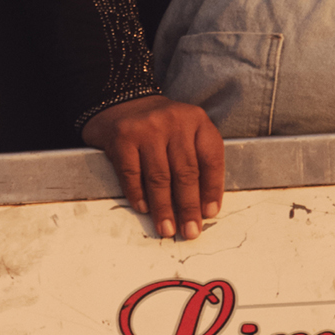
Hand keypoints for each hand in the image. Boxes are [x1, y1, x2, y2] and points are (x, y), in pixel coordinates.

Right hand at [82, 93, 224, 240]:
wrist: (123, 103)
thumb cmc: (160, 127)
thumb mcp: (185, 132)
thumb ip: (197, 159)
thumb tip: (203, 205)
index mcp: (197, 120)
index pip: (211, 158)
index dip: (212, 188)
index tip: (210, 213)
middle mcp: (175, 121)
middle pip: (186, 171)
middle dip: (189, 206)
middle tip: (191, 231)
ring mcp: (147, 128)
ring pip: (160, 176)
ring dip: (164, 208)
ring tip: (167, 229)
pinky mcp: (122, 137)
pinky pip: (132, 174)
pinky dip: (138, 195)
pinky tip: (143, 209)